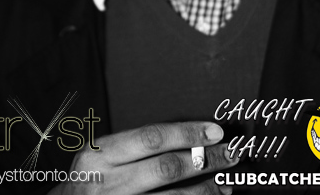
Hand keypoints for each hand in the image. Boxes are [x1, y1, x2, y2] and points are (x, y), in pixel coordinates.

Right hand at [49, 121, 235, 193]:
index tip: (216, 131)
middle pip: (167, 168)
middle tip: (231, 154)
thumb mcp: (99, 159)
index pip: (151, 138)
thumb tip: (189, 141)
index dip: (187, 133)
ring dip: (205, 192)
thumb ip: (135, 149)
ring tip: (225, 185)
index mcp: (99, 156)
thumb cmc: (88, 184)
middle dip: (205, 160)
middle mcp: (107, 185)